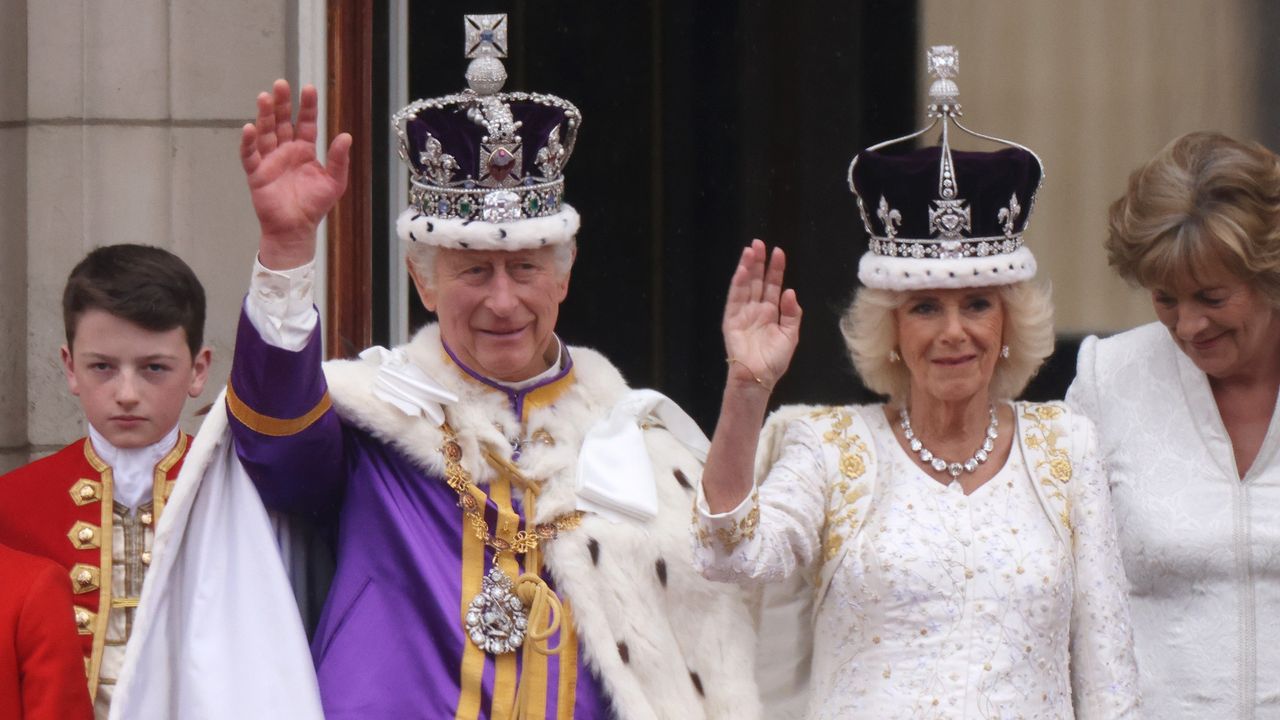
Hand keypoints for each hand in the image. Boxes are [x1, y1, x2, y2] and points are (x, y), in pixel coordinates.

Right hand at [240, 79, 351, 269]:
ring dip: (264, 115)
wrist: (296, 229)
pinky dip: (248, 142)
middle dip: (282, 103)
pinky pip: (250, 154)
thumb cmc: (314, 206)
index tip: (309, 88)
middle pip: (282, 121)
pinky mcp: (256, 173)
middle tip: (281, 84)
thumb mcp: (334, 182)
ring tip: (265, 97)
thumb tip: (346, 136)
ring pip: (265, 132)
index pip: (305, 122)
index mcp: (304, 150)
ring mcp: (269, 160)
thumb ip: (338, 160)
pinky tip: (250, 128)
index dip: (307, 106)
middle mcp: (286, 150)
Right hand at [722, 239, 801, 391]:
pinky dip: (738, 284)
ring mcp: (742, 313)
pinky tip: (742, 271)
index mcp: (771, 313)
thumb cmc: (774, 361)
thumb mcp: (790, 336)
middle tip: (760, 243)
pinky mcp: (731, 320)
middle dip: (759, 262)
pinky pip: (734, 299)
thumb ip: (792, 314)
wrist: (758, 377)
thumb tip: (790, 292)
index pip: (772, 286)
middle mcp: (756, 309)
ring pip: (745, 286)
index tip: (778, 252)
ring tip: (750, 250)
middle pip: (757, 281)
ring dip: (747, 268)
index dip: (775, 269)